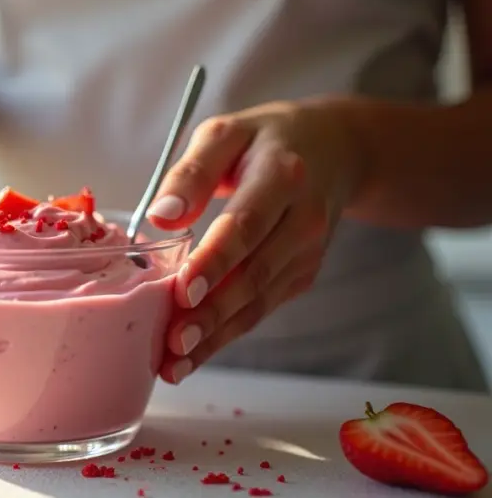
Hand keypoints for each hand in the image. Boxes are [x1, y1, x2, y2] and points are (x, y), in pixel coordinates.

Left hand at [147, 100, 364, 383]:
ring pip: (258, 302)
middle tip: (174, 343)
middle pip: (255, 274)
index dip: (216, 261)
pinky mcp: (301, 275)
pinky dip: (226, 335)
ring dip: (216, 336)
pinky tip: (191, 356)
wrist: (336, 150)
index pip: (247, 225)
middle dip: (213, 313)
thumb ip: (193, 171)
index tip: (184, 290)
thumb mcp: (225, 133)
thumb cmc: (264, 140)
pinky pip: (260, 308)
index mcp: (282, 176)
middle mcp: (303, 220)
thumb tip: (161, 215)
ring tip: (175, 363)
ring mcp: (306, 253)